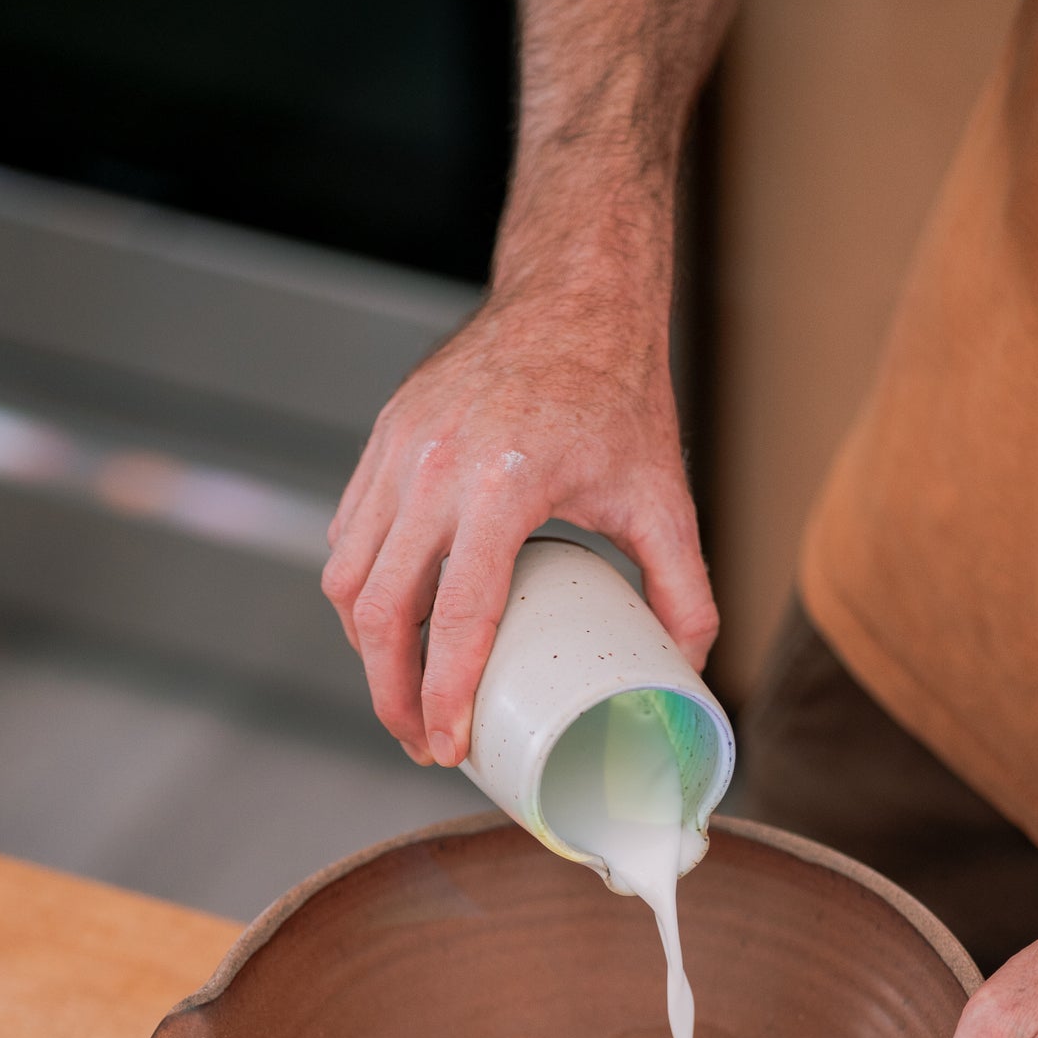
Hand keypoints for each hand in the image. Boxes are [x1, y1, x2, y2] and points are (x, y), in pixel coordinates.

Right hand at [321, 285, 715, 766]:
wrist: (574, 293)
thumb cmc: (618, 390)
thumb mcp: (665, 497)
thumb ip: (685, 591)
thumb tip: (687, 675)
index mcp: (503, 484)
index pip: (456, 617)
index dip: (444, 694)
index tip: (446, 745)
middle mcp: (435, 465)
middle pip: (380, 611)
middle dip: (391, 693)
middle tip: (421, 741)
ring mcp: (398, 448)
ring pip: (349, 577)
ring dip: (367, 649)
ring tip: (404, 694)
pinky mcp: (381, 438)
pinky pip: (349, 536)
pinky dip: (361, 592)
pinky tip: (392, 626)